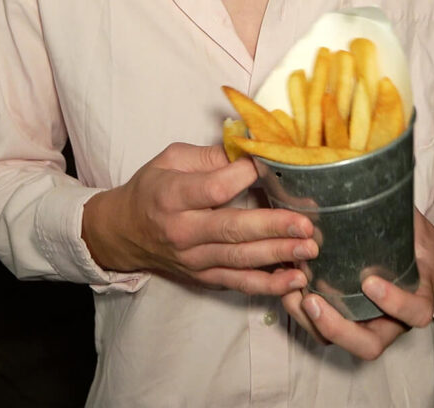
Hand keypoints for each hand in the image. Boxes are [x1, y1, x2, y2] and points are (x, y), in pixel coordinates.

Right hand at [81, 142, 317, 295]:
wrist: (124, 233)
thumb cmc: (152, 188)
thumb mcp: (171, 159)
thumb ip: (209, 155)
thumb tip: (249, 148)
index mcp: (171, 195)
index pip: (212, 188)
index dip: (243, 176)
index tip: (269, 165)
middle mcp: (182, 231)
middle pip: (231, 230)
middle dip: (272, 227)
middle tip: (305, 223)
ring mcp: (193, 260)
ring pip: (239, 261)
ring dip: (277, 256)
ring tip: (308, 249)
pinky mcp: (203, 278)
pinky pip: (238, 284)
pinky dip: (268, 285)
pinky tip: (295, 280)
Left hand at [282, 209, 433, 359]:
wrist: (428, 265)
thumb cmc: (420, 242)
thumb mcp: (415, 224)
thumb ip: (398, 206)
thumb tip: (379, 161)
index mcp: (419, 296)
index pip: (414, 311)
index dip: (395, 303)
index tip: (372, 282)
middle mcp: (393, 320)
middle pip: (369, 344)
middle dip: (337, 326)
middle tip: (312, 299)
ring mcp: (369, 324)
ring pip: (341, 342)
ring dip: (311, 321)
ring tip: (289, 291)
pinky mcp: (348, 319)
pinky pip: (325, 328)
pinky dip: (303, 314)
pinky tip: (284, 284)